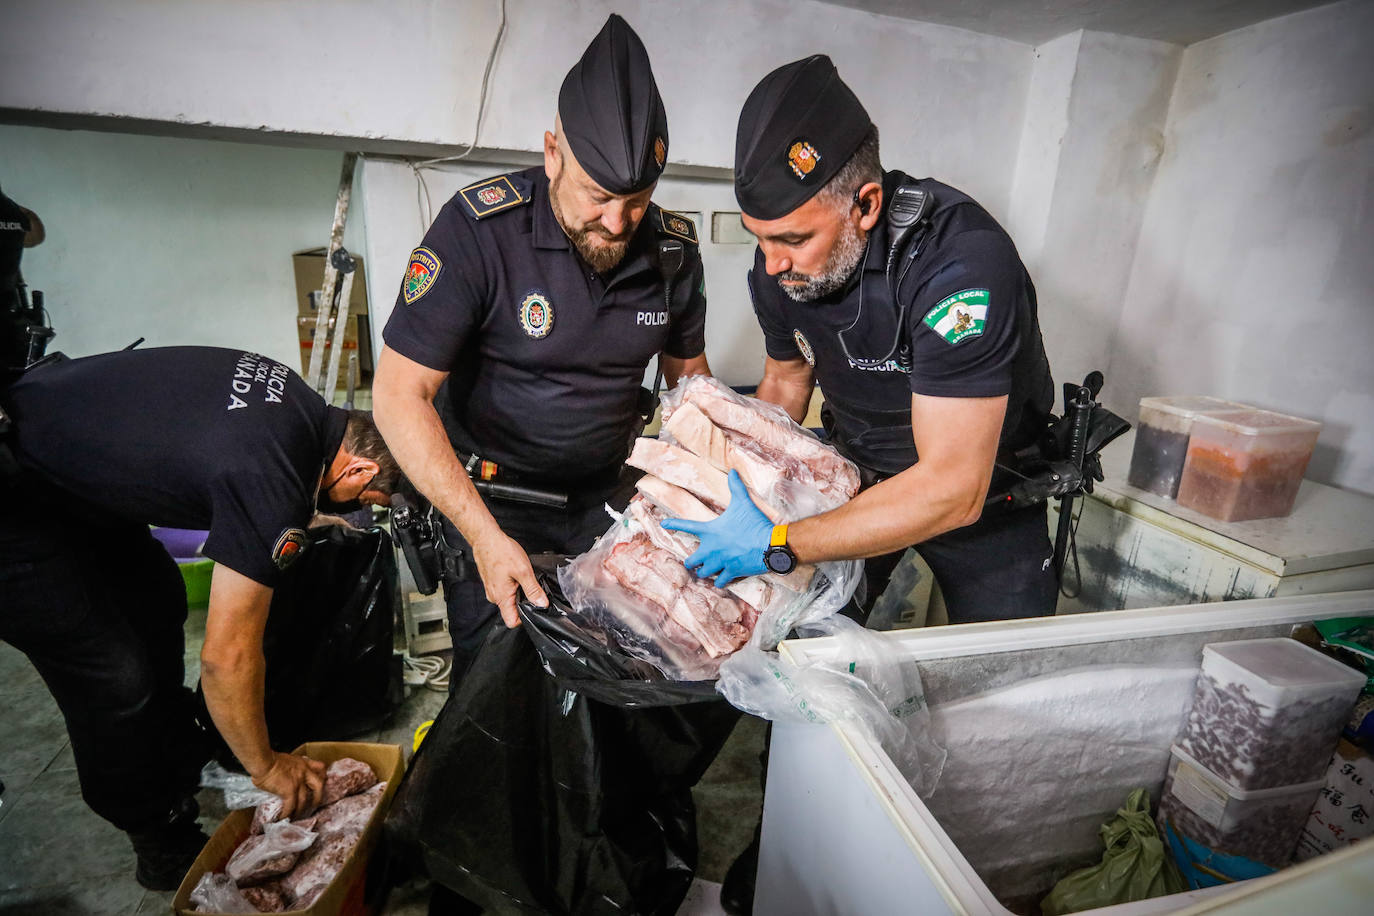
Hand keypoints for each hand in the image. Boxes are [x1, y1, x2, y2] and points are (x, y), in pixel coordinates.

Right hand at [251, 752, 326, 818]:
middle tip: (314, 806)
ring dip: (300, 810)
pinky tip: (283, 817)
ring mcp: (298, 782)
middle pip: (319, 785)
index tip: (322, 783)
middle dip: (318, 797)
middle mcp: (304, 772)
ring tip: (295, 816)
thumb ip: (291, 768)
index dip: (322, 776)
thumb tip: (286, 777)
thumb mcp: (286, 759)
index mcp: (303, 763)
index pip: (320, 767)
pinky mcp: (290, 790)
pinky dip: (287, 813)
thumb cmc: (268, 760)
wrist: (262, 761)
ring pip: (304, 800)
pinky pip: (291, 806)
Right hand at [471, 528, 546, 626]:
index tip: (535, 607)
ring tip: (521, 576)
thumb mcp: (523, 571)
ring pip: (508, 599)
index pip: (512, 621)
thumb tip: (542, 604)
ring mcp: (491, 589)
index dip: (525, 618)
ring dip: (518, 591)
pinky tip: (514, 572)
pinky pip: (504, 590)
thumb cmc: (501, 551)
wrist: (486, 537)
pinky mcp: (492, 582)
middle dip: (524, 601)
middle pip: (512, 610)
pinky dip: (512, 584)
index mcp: (501, 597)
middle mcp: (494, 596)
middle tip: (531, 586)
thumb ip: (533, 590)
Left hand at [662, 469, 772, 587]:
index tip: (663, 524)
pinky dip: (720, 581)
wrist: (770, 544)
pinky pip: (720, 582)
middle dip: (692, 562)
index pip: (686, 525)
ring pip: (703, 573)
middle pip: (691, 561)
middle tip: (694, 562)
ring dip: (704, 572)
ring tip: (707, 571)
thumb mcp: (743, 503)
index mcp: (710, 531)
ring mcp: (720, 562)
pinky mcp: (731, 572)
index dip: (673, 524)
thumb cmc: (755, 523)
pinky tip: (721, 580)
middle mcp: (711, 549)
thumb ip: (735, 487)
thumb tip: (732, 470)